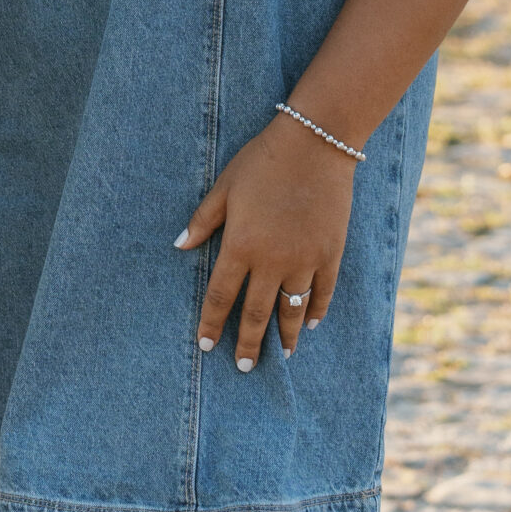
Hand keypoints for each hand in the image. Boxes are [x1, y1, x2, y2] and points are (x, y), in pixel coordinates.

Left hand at [176, 116, 356, 368]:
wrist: (315, 144)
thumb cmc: (263, 161)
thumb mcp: (224, 186)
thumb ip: (203, 220)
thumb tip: (179, 246)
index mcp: (241, 245)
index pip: (222, 296)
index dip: (213, 324)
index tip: (207, 345)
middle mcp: (272, 260)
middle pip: (257, 313)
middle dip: (248, 344)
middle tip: (242, 367)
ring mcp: (305, 259)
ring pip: (292, 310)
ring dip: (284, 336)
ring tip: (279, 355)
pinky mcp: (331, 253)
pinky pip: (322, 291)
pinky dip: (316, 310)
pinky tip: (309, 323)